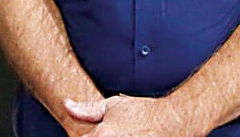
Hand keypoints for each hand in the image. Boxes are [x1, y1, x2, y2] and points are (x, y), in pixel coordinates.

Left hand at [64, 95, 189, 136]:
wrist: (172, 121)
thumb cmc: (144, 113)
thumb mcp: (113, 105)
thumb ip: (87, 109)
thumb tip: (67, 106)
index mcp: (101, 136)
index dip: (85, 136)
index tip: (93, 134)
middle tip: (112, 132)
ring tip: (122, 133)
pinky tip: (128, 136)